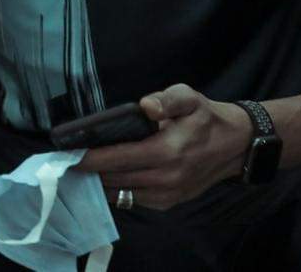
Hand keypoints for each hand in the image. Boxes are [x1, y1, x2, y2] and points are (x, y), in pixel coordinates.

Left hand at [73, 84, 254, 210]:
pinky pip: (133, 200)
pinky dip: (116, 191)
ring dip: (99, 182)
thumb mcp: (190, 97)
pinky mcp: (169, 203)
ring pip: (121, 193)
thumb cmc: (206, 117)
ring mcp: (167, 194)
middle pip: (114, 178)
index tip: (67, 153)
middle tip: (64, 160)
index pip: (118, 158)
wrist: (235, 146)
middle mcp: (166, 178)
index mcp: (167, 151)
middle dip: (88, 170)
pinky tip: (104, 178)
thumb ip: (167, 99)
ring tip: (78, 169)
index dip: (90, 158)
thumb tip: (146, 106)